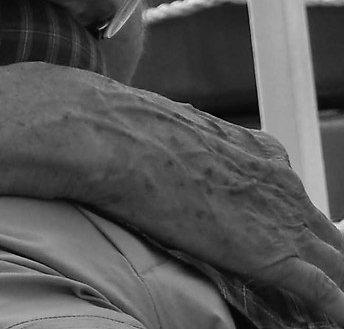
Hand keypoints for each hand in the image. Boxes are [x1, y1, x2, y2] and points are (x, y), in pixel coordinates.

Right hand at [79, 79, 343, 323]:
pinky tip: (332, 318)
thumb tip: (167, 159)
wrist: (118, 139)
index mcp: (259, 153)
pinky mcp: (276, 257)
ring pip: (336, 262)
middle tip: (316, 277)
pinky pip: (325, 292)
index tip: (282, 238)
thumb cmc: (129, 129)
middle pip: (324, 232)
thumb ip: (190, 151)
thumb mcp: (173, 130)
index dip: (292, 223)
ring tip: (324, 302)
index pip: (293, 197)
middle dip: (325, 256)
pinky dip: (333, 307)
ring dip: (332, 279)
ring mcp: (284, 222)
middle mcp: (282, 186)